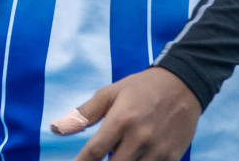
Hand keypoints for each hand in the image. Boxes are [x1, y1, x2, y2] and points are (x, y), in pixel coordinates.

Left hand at [52, 66, 201, 160]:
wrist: (183, 84)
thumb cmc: (141, 88)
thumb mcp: (110, 93)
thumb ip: (83, 114)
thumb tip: (55, 129)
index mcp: (120, 120)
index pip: (93, 153)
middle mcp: (139, 137)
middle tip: (99, 160)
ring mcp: (157, 150)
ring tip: (117, 155)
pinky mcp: (172, 157)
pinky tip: (135, 158)